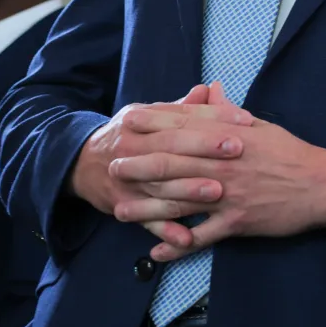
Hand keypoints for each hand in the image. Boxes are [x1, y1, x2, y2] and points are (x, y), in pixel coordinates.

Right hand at [70, 82, 253, 249]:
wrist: (80, 164)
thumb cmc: (128, 136)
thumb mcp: (148, 115)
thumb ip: (181, 107)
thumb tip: (209, 89)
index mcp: (141, 119)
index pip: (182, 116)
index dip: (214, 116)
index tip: (245, 119)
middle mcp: (132, 146)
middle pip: (171, 146)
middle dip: (205, 146)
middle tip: (238, 148)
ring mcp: (127, 179)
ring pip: (159, 185)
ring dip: (188, 189)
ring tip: (218, 191)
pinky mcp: (123, 206)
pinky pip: (146, 220)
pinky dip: (166, 229)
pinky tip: (187, 237)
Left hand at [110, 115, 325, 261]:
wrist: (322, 184)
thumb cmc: (291, 153)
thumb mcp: (260, 126)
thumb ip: (228, 111)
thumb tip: (210, 89)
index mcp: (229, 137)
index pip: (184, 126)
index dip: (154, 123)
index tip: (128, 119)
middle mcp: (223, 163)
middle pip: (173, 162)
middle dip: (139, 163)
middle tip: (111, 165)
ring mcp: (228, 194)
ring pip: (179, 200)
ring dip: (146, 206)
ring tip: (119, 210)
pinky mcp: (237, 221)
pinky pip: (201, 236)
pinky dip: (178, 245)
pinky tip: (156, 250)